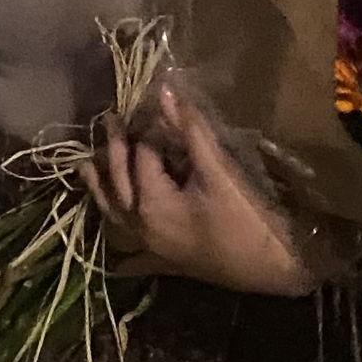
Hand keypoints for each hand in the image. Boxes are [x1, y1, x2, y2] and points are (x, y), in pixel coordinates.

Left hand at [78, 92, 326, 296]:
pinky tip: (112, 246)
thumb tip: (164, 92)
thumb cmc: (247, 219)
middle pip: (119, 183)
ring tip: (85, 167)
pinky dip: (118, 243)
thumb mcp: (219, 171)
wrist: (276, 269)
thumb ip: (189, 131)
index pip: (142, 155)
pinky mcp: (166, 263)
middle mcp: (142, 227)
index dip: (148, 128)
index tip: (153, 105)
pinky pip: (130, 254)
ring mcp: (151, 248)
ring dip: (101, 190)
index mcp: (152, 204)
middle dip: (113, 150)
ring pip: (115, 216)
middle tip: (109, 120)